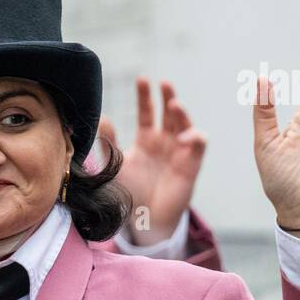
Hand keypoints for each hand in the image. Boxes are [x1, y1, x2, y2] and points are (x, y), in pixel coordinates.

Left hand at [98, 78, 206, 244]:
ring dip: (181, 113)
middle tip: (164, 83)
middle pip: (169, 113)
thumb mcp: (114, 166)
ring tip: (174, 104)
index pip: (147, 111)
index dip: (145, 95)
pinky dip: (195, 137)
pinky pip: (198, 145)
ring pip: (185, 124)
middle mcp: (165, 141)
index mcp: (146, 139)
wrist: (144, 219)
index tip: (142, 79)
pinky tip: (186, 136)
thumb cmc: (129, 193)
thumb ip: (109, 144)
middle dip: (168, 96)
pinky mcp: (191, 164)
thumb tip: (101, 118)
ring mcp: (179, 151)